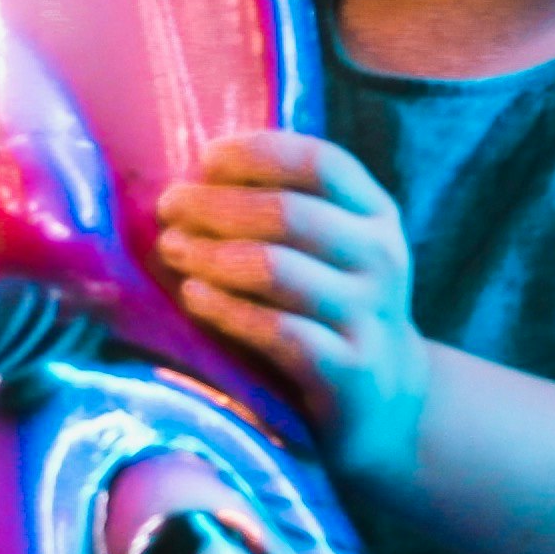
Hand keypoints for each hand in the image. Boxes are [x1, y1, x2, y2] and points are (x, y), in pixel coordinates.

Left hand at [151, 132, 427, 483]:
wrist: (385, 400)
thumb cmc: (329, 308)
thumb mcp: (327, 249)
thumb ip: (279, 210)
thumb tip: (191, 177)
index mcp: (374, 213)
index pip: (319, 162)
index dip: (257, 153)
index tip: (205, 160)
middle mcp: (381, 257)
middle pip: (288, 213)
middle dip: (216, 205)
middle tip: (168, 208)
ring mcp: (369, 315)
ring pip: (275, 269)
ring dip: (211, 254)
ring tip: (171, 249)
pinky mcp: (350, 369)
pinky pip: (276, 331)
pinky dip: (226, 309)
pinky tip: (193, 296)